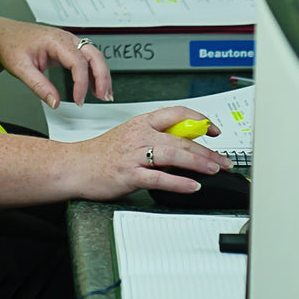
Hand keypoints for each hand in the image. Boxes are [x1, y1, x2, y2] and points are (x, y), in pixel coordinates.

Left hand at [0, 15, 111, 107]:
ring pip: (94, 55)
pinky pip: (86, 58)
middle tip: (103, 96)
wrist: (5, 34)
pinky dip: (94, 71)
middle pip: (94, 55)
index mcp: (56, 40)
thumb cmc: (12, 45)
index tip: (79, 100)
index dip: (82, 83)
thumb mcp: (21, 68)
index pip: (78, 61)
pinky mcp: (68, 47)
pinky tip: (95, 85)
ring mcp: (69, 41)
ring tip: (103, 93)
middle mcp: (66, 38)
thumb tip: (55, 102)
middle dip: (102, 76)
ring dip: (101, 74)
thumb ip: (39, 86)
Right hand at [71, 106, 230, 200]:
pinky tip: (192, 186)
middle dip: (207, 150)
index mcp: (142, 122)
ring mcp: (135, 155)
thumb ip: (156, 136)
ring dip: (199, 162)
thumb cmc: (101, 153)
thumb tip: (184, 143)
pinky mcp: (129, 175)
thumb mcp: (131, 135)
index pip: (178, 113)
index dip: (200, 120)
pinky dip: (179, 182)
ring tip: (214, 169)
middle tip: (224, 160)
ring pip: (174, 155)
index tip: (214, 130)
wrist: (74, 166)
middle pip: (181, 138)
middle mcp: (140, 135)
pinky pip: (159, 178)